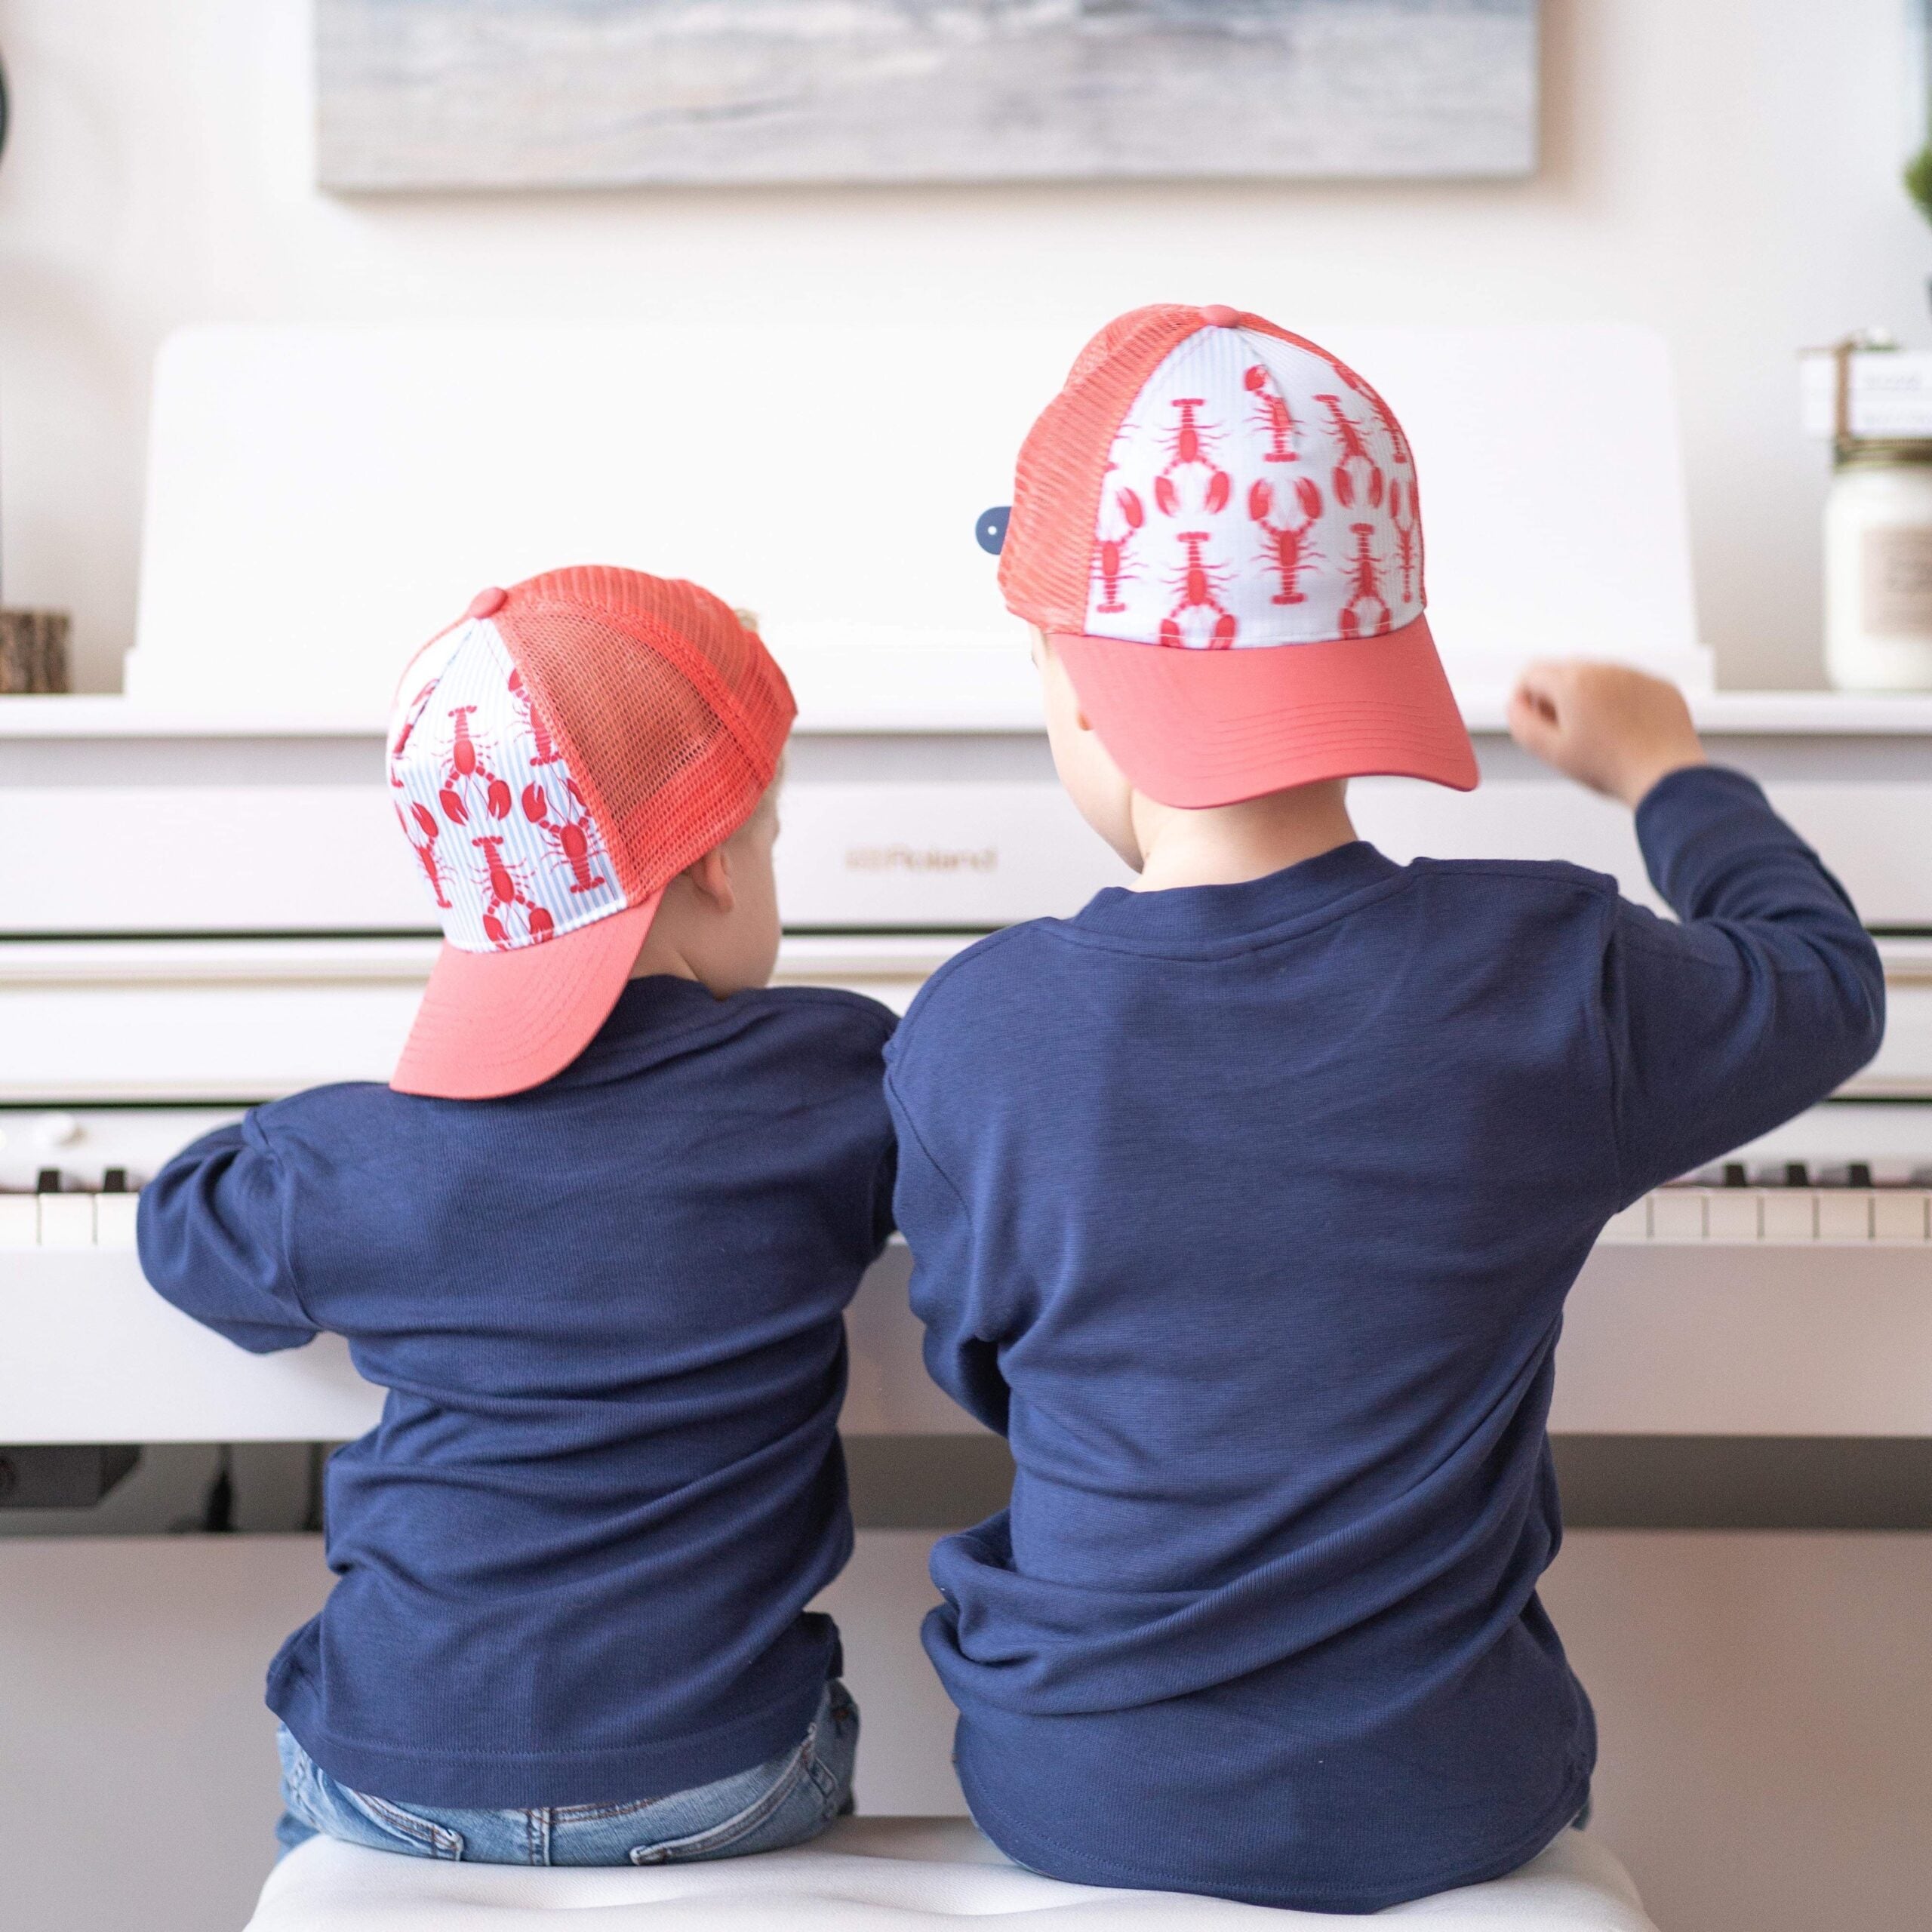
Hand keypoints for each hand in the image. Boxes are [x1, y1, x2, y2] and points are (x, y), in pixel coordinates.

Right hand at [1507, 661, 1705, 806]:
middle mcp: (1605, 670)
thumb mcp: (1552, 752)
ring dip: (1588, 698)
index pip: (1531, 673)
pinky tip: (1623, 732)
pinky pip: (1629, 686)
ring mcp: (1636, 676)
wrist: (1666, 776)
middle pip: (1565, 672)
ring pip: (1598, 678)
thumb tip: (1515, 707)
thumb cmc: (1612, 767)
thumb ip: (1522, 724)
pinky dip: (1620, 703)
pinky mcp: (1659, 687)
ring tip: (1595, 735)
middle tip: (1560, 730)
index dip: (1522, 696)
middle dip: (1555, 697)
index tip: (1527, 715)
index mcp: (1573, 683)